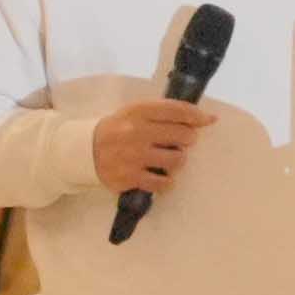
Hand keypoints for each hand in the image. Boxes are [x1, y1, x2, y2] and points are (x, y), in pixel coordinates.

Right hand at [88, 95, 210, 198]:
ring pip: (177, 161)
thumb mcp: (135, 112)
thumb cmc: (119, 129)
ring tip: (169, 159)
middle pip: (182, 135)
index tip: (208, 120)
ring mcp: (133, 156)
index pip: (176, 110)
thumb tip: (205, 118)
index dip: (197, 115)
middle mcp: (136, 132)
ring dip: (178, 160)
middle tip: (181, 142)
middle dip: (188, 139)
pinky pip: (164, 183)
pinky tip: (161, 177)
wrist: (86, 151)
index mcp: (138, 111)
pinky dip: (167, 182)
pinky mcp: (130, 177)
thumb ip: (165, 112)